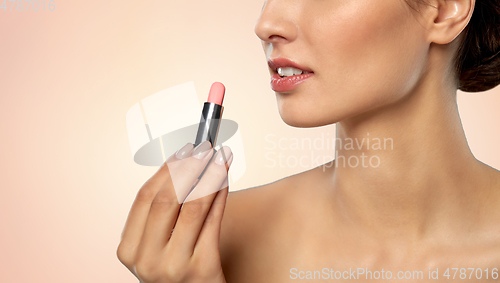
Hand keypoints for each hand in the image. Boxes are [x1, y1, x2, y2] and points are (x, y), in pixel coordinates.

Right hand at [117, 140, 232, 282]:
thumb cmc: (177, 272)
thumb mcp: (158, 247)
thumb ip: (163, 214)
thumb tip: (185, 165)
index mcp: (129, 250)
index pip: (144, 197)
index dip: (165, 169)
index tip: (182, 150)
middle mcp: (147, 260)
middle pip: (166, 198)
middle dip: (188, 166)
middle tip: (204, 147)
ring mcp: (174, 267)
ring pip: (192, 206)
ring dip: (209, 175)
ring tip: (220, 157)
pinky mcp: (202, 269)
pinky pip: (213, 221)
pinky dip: (220, 194)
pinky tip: (225, 179)